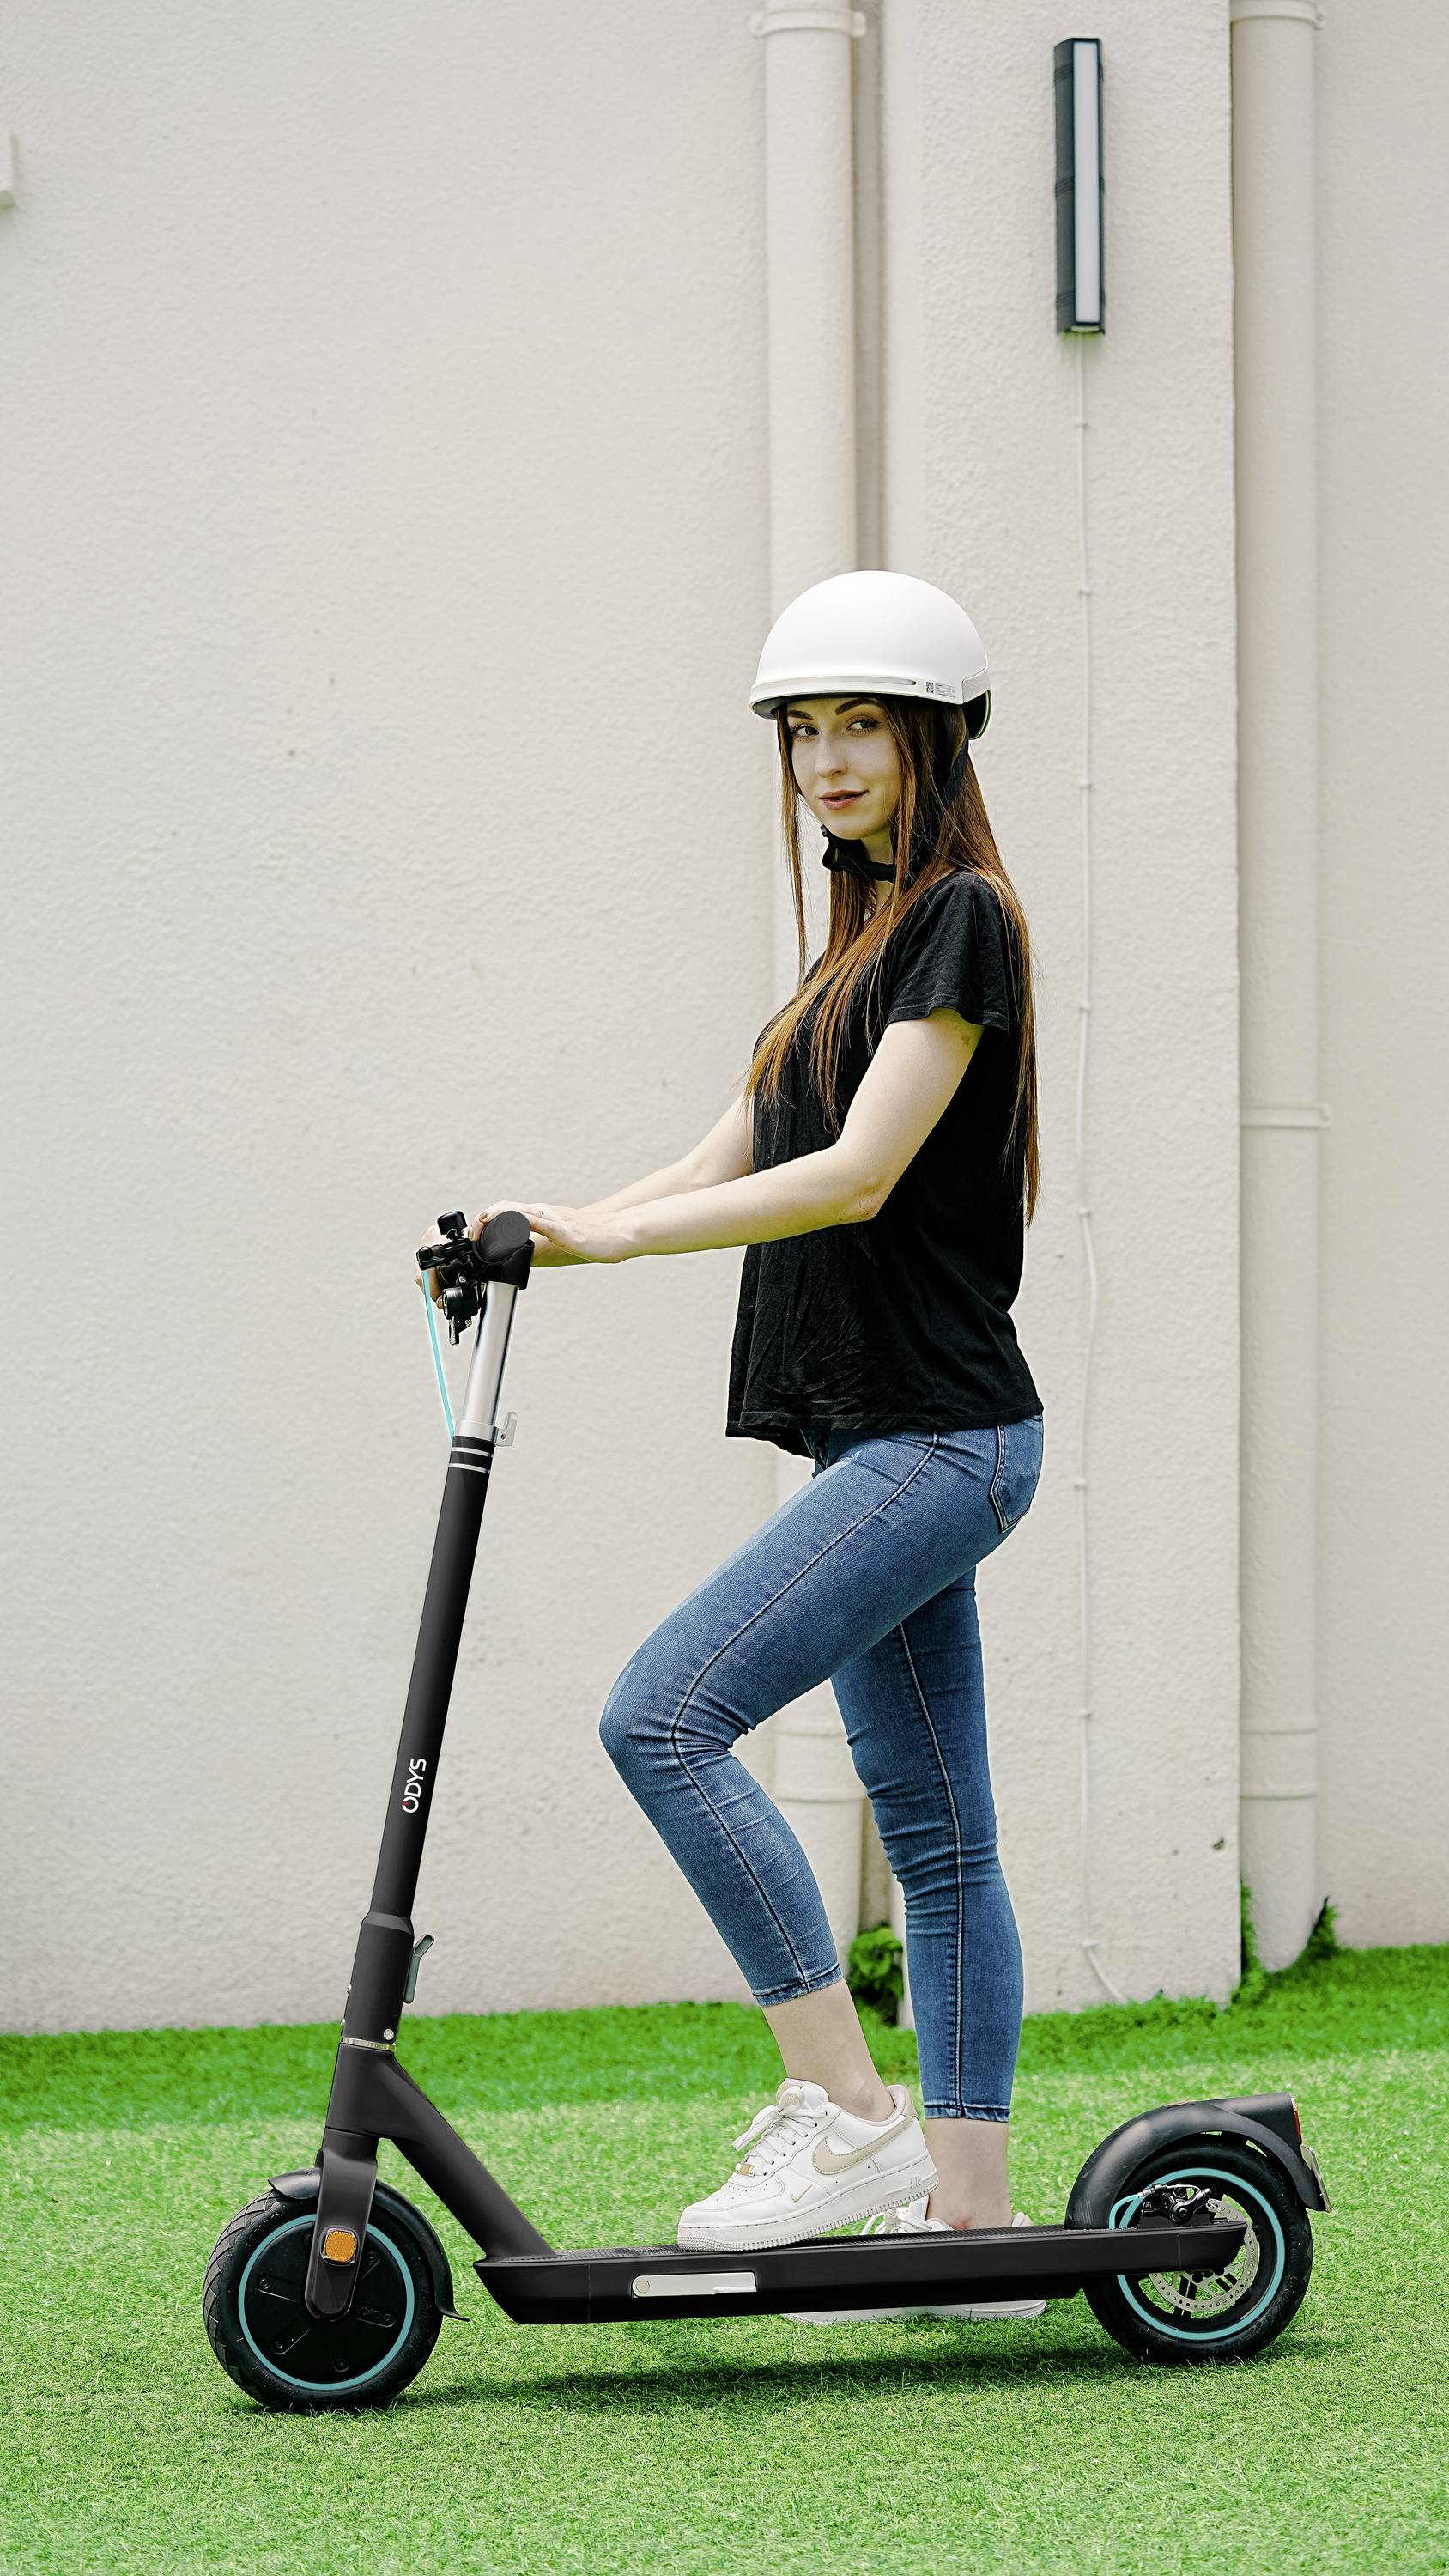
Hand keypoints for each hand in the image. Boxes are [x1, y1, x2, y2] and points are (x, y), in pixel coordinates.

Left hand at [470, 1201, 631, 1266]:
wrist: (620, 1233)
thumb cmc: (596, 1238)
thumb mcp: (563, 1238)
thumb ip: (548, 1240)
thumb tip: (528, 1252)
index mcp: (543, 1216)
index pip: (508, 1212)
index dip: (487, 1221)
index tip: (475, 1236)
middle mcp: (544, 1213)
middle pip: (505, 1209)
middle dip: (482, 1220)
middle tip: (470, 1237)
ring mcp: (552, 1219)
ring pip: (515, 1210)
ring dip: (492, 1218)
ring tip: (477, 1230)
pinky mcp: (561, 1228)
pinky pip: (535, 1221)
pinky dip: (517, 1222)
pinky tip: (506, 1229)